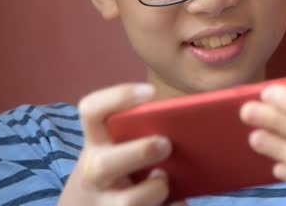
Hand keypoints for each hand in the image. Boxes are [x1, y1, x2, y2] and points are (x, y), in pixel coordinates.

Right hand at [58, 83, 185, 205]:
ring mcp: (105, 203)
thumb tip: (194, 122)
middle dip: (139, 152)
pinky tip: (181, 203)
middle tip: (166, 144)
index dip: (118, 97)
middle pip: (104, 164)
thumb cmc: (118, 167)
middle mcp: (95, 173)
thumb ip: (141, 131)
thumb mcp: (117, 147)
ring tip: (166, 180)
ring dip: (154, 190)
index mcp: (96, 142)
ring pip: (127, 202)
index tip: (151, 91)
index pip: (91, 111)